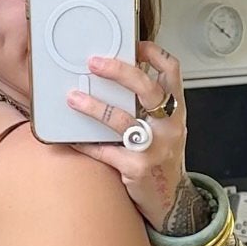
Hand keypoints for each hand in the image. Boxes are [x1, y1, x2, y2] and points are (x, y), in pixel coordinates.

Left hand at [65, 42, 186, 228]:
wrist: (171, 201)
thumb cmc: (164, 159)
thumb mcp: (166, 128)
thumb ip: (150, 106)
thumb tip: (119, 79)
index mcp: (176, 111)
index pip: (173, 72)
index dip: (155, 54)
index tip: (135, 44)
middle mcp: (169, 126)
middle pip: (147, 89)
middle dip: (119, 71)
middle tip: (94, 63)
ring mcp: (154, 148)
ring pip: (122, 120)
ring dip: (94, 106)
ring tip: (73, 98)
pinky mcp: (137, 168)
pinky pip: (105, 150)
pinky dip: (85, 143)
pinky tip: (70, 137)